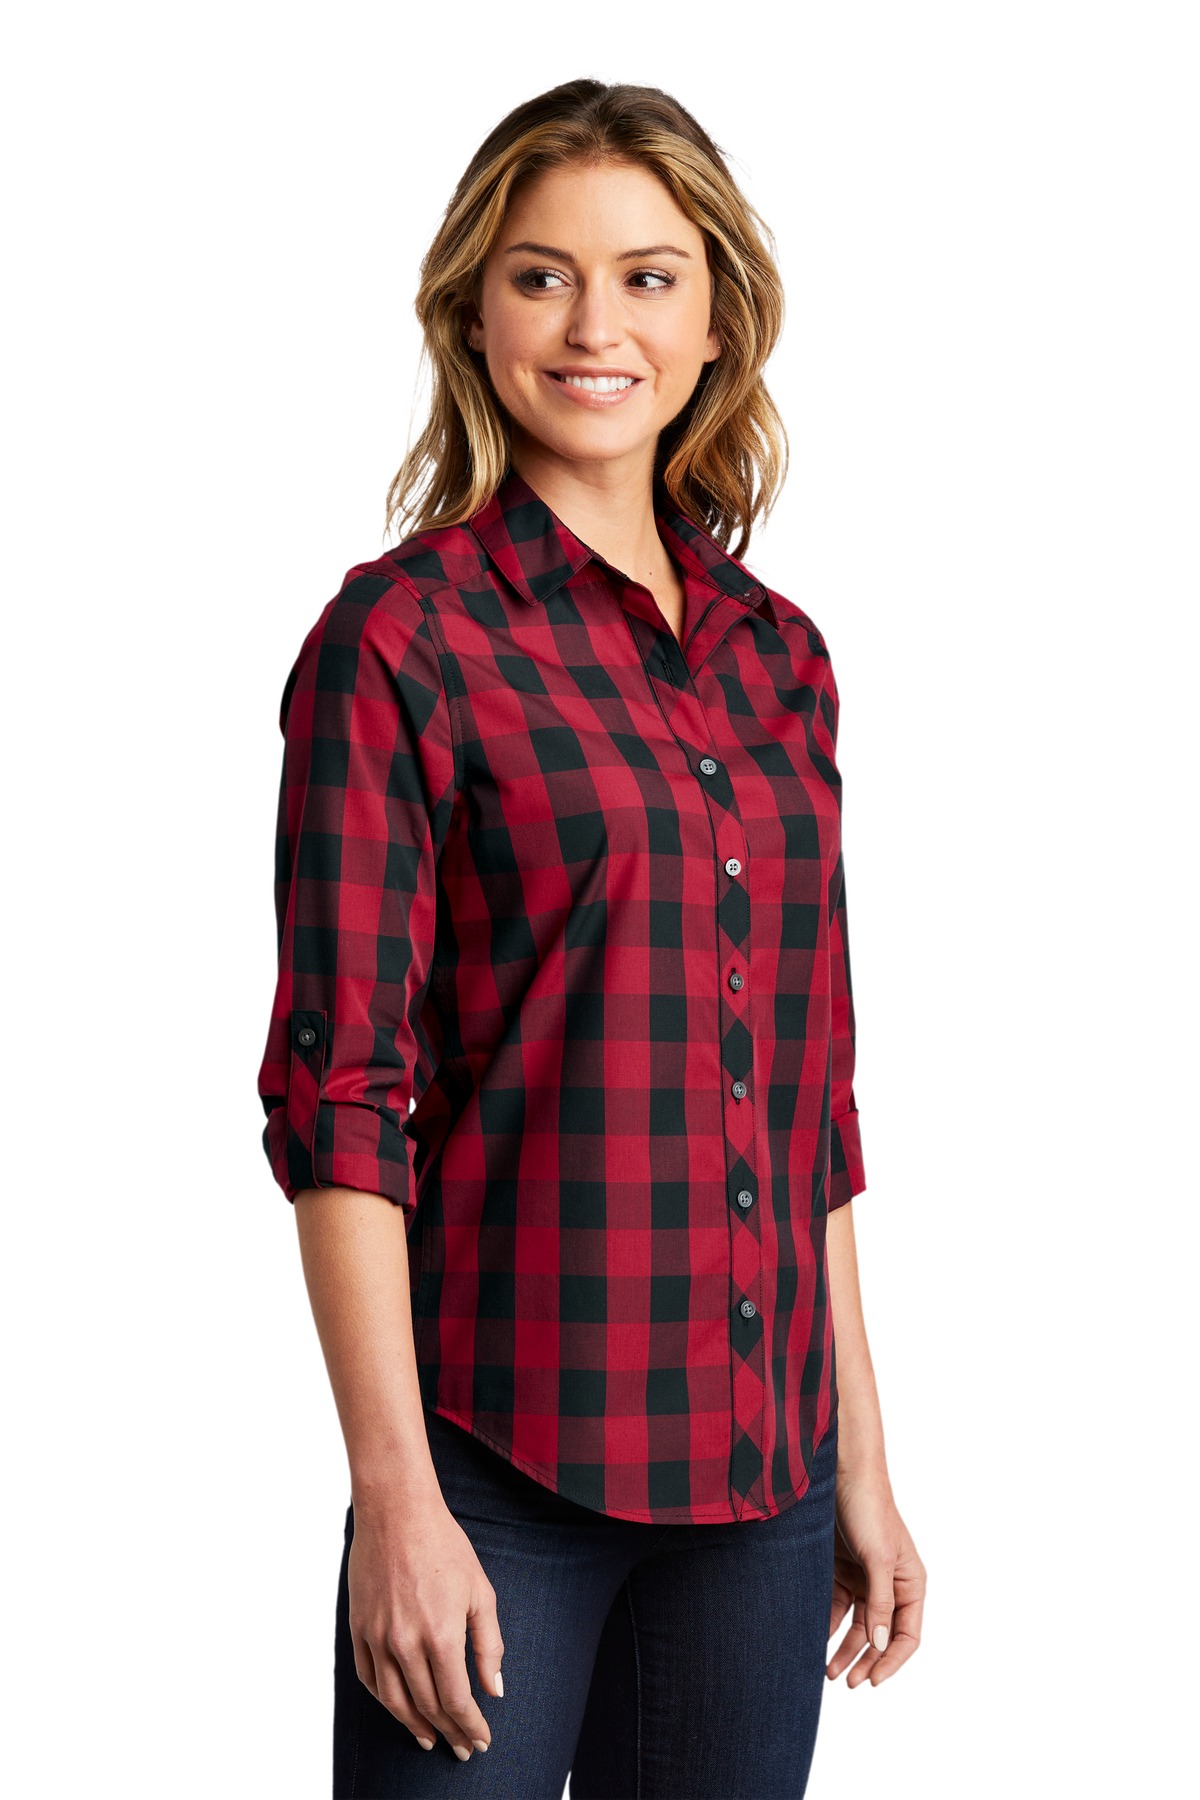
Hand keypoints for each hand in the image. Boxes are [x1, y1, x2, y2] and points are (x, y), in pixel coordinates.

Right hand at [347, 1497, 503, 1758]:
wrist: (396, 1512)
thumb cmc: (445, 1547)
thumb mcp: (480, 1592)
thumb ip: (488, 1645)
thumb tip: (494, 1690)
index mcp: (441, 1635)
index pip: (457, 1700)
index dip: (471, 1726)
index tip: (481, 1740)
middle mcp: (405, 1644)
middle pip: (427, 1706)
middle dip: (448, 1732)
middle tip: (461, 1748)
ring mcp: (377, 1638)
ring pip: (394, 1701)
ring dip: (414, 1726)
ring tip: (430, 1740)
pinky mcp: (358, 1629)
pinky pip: (368, 1679)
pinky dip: (385, 1701)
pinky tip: (399, 1709)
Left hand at [827, 1457, 925, 1685]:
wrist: (841, 1474)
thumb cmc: (869, 1510)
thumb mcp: (877, 1559)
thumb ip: (879, 1602)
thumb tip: (879, 1644)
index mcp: (910, 1584)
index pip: (906, 1635)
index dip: (891, 1661)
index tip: (872, 1681)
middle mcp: (890, 1585)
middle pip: (880, 1635)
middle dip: (865, 1661)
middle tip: (846, 1682)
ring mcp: (865, 1579)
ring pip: (857, 1625)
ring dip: (844, 1649)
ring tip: (827, 1671)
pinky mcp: (842, 1570)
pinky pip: (837, 1607)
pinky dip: (829, 1624)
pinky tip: (817, 1639)